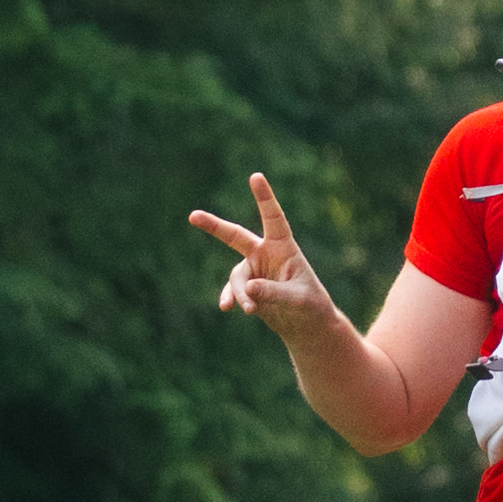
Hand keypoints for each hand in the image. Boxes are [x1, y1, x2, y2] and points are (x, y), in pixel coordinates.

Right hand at [189, 177, 333, 348]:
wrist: (306, 325)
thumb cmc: (310, 305)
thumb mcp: (296, 299)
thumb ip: (273, 293)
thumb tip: (247, 289)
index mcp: (283, 247)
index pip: (273, 217)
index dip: (264, 197)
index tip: (256, 176)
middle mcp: (265, 254)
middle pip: (235, 236)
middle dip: (214, 227)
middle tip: (193, 216)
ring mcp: (254, 271)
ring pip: (237, 278)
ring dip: (240, 293)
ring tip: (251, 309)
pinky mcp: (247, 289)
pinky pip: (233, 291)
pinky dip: (231, 298)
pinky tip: (226, 308)